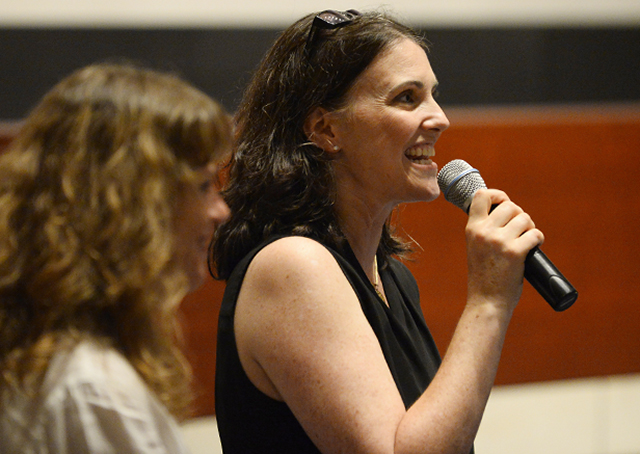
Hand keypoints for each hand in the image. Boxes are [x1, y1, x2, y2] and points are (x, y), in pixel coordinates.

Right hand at [464, 188, 543, 311]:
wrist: (486, 301)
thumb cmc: (484, 276)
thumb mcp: (475, 247)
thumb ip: (485, 230)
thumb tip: (506, 212)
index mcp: (472, 229)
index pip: (481, 195)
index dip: (497, 195)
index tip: (504, 202)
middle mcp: (484, 232)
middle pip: (510, 206)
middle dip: (519, 215)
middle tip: (520, 229)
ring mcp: (500, 241)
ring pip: (525, 218)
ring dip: (530, 227)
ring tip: (527, 239)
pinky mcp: (515, 252)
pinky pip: (535, 234)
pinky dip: (538, 239)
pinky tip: (534, 247)